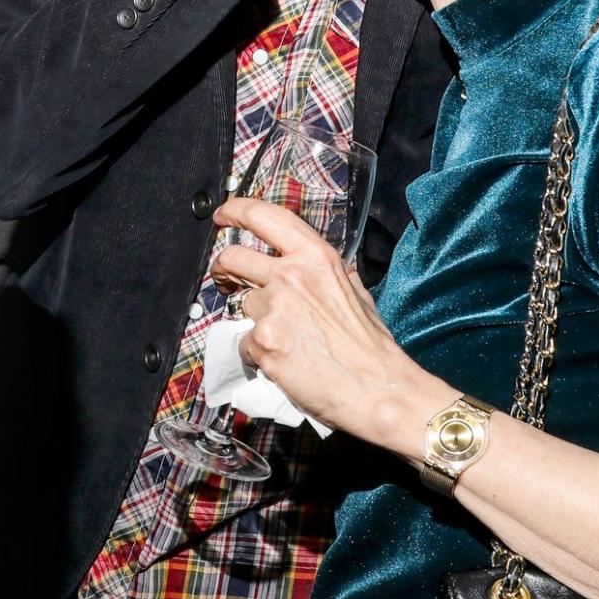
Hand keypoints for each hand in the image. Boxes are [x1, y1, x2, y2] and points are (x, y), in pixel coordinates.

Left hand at [211, 199, 439, 444]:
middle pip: (233, 258)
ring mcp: (274, 309)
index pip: (264, 216)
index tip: (223, 215)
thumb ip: (328, 270)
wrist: (375, 387)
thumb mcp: (355, 289)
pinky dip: (256, 353)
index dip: (236, 211)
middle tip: (226, 279)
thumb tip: (311, 263)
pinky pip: (243, 343)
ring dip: (253, 320)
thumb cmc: (369, 345)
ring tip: (282, 338)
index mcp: (316, 256)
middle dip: (223, 268)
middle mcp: (291, 275)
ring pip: (241, 306)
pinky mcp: (263, 343)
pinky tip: (281, 361)